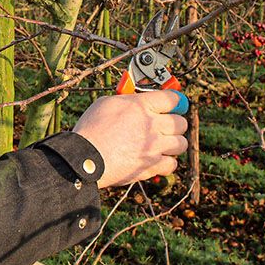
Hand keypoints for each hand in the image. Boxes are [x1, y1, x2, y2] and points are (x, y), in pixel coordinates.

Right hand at [72, 91, 188, 188]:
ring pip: (180, 143)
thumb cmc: (91, 130)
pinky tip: (156, 159)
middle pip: (181, 122)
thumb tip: (136, 101)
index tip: (176, 103)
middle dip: (174, 123)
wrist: (84, 157)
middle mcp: (152, 125)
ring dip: (173, 143)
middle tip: (165, 126)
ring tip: (161, 144)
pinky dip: (166, 162)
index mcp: (141, 106)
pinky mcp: (152, 165)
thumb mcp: (105, 104)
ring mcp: (154, 146)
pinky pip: (172, 164)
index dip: (176, 100)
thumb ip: (127, 100)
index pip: (173, 98)